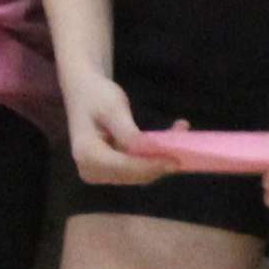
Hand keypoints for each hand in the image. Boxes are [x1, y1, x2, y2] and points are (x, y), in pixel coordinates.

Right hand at [62, 70, 170, 186]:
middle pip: (134, 175)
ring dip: (161, 158)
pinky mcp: (110, 171)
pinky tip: (170, 139)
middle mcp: (90, 170)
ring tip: (179, 131)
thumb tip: (145, 150)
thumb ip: (128, 132)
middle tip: (184, 140)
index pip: (125, 167)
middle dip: (160, 161)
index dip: (151, 165)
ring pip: (139, 175)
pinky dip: (154, 157)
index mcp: (86, 155)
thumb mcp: (113, 109)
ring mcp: (99, 173)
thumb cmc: (97, 96)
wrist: (84, 93)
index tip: (176, 160)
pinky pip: (137, 169)